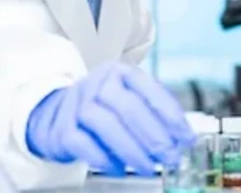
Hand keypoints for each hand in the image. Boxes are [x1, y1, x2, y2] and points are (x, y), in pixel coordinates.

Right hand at [25, 62, 194, 175]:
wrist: (54, 113)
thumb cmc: (101, 108)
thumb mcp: (126, 99)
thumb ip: (153, 114)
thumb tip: (182, 139)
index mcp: (120, 73)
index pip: (150, 89)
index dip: (171, 115)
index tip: (186, 137)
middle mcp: (98, 84)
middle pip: (130, 108)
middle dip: (155, 136)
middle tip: (170, 157)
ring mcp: (77, 104)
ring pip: (107, 125)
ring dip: (132, 150)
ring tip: (148, 167)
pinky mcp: (63, 128)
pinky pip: (84, 144)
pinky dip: (104, 158)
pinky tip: (119, 168)